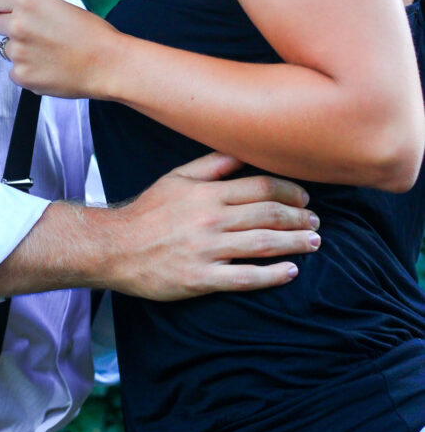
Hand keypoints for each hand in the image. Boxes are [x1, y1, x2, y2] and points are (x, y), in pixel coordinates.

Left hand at [0, 0, 118, 97]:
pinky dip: (28, 71)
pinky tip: (49, 68)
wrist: (108, 63)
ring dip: (22, 52)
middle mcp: (18, 24)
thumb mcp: (62, 6)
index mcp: (28, 1)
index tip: (9, 12)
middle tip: (37, 36)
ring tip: (49, 54)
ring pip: (7, 50)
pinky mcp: (21, 75)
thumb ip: (34, 4)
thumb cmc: (93, 34)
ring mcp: (18, 52)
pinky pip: (15, 72)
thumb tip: (16, 0)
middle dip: (12, 29)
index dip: (3, 7)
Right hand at [104, 152, 319, 299]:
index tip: (304, 197)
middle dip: (298, 217)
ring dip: (294, 243)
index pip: (260, 187)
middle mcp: (210, 219)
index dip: (289, 191)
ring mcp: (206, 250)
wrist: (114, 247)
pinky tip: (291, 272)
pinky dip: (272, 275)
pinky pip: (244, 278)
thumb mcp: (176, 178)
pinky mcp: (200, 279)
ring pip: (262, 244)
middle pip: (267, 214)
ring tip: (314, 243)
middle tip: (317, 222)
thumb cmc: (148, 212)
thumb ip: (211, 165)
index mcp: (207, 193)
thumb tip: (243, 152)